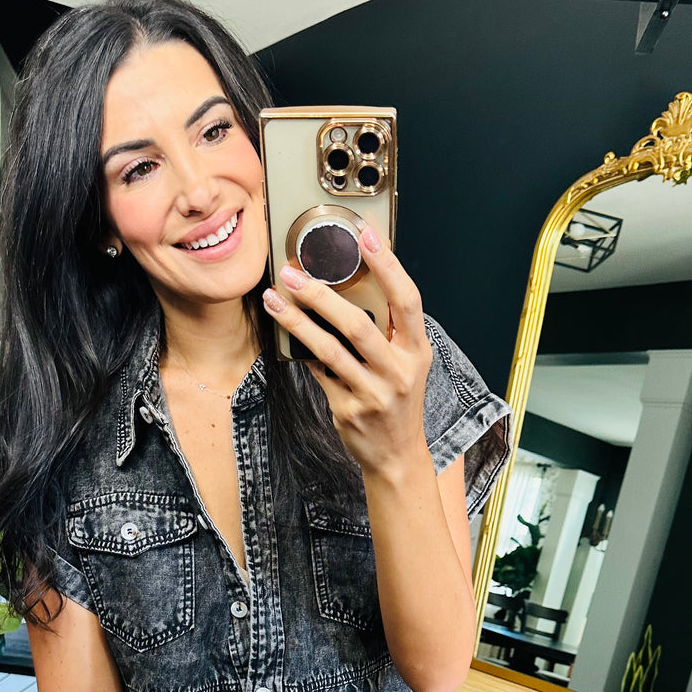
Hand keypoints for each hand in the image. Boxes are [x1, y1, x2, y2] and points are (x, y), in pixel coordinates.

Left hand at [262, 227, 433, 478]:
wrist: (396, 455)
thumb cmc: (398, 400)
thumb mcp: (407, 363)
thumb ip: (389, 330)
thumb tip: (351, 283)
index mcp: (417, 351)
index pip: (407, 300)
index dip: (388, 266)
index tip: (366, 236)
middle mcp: (398, 371)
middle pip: (358, 324)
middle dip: (322, 295)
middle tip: (294, 274)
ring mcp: (372, 393)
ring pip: (329, 350)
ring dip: (297, 321)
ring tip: (275, 298)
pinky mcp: (347, 409)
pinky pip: (317, 373)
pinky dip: (300, 351)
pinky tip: (284, 332)